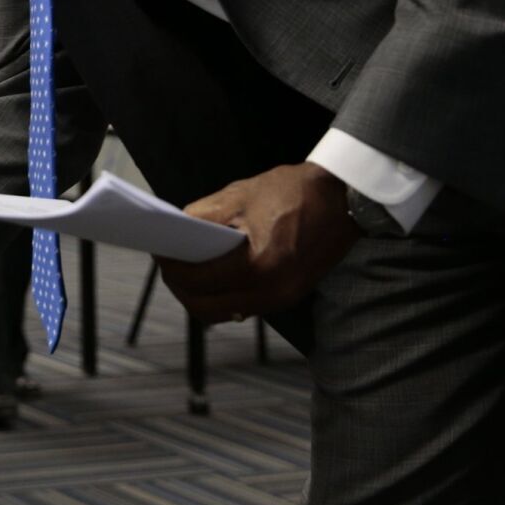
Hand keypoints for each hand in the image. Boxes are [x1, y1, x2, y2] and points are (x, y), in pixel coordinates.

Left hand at [157, 162, 359, 322]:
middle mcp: (271, 292)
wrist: (346, 198)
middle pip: (206, 308)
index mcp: (259, 266)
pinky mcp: (288, 296)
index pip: (199, 280)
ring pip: (223, 312)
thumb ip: (202, 217)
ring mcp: (282, 299)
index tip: (158, 251)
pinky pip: (243, 306)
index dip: (171, 268)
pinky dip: (222, 295)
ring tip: (187, 268)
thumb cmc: (293, 192)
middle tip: (169, 263)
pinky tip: (213, 273)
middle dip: (181, 287)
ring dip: (201, 295)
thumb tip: (174, 232)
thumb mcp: (240, 195)